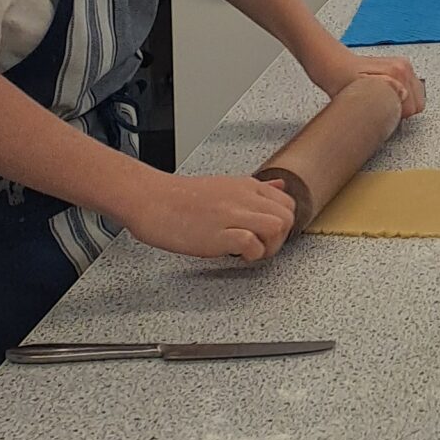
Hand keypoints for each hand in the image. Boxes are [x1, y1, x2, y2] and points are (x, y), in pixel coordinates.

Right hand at [117, 171, 296, 264]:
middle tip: (260, 247)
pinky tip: (234, 255)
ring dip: (269, 247)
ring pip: (277, 227)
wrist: (151, 199)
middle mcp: (243, 197)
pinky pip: (251, 243)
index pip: (288, 203)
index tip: (267, 235)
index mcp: (247, 186)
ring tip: (249, 252)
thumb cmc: (181, 197)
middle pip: (288, 217)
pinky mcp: (218, 234)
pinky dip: (249, 254)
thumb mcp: (225, 184)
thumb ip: (255, 188)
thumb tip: (279, 187)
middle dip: (280, 238)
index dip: (283, 224)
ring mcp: (231, 215)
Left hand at [302, 45, 424, 119]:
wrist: (333, 64)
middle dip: (402, 110)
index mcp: (398, 70)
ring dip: (403, 103)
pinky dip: (402, 96)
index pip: (413, 106)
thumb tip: (403, 97)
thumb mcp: (359, 92)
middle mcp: (404, 66)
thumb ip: (385, 92)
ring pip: (416, 96)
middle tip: (383, 109)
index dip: (397, 115)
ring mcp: (403, 66)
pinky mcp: (400, 67)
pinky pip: (411, 89)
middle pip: (418, 101)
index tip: (384, 114)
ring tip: (383, 102)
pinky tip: (387, 97)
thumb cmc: (342, 79)